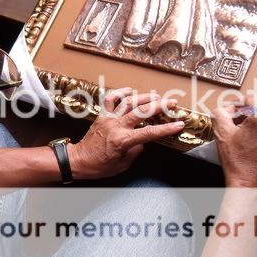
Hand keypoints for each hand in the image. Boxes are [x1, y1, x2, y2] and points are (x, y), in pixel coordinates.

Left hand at [67, 88, 184, 179]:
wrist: (78, 161)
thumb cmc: (99, 166)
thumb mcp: (122, 164)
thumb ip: (135, 152)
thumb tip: (143, 142)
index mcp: (122, 141)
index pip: (149, 133)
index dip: (166, 129)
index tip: (179, 124)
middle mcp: (116, 126)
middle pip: (141, 112)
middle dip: (159, 106)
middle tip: (172, 104)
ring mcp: (108, 119)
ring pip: (128, 102)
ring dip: (144, 97)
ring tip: (157, 96)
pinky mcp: (101, 115)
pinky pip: (110, 100)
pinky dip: (120, 93)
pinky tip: (130, 90)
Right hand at [212, 103, 256, 186]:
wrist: (250, 184)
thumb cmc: (237, 162)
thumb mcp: (222, 135)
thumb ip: (220, 114)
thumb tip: (223, 107)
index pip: (252, 97)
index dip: (239, 103)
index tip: (235, 110)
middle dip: (252, 111)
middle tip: (241, 122)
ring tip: (254, 130)